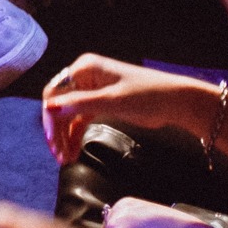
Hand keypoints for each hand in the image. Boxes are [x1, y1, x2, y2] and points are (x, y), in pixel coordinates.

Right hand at [40, 53, 211, 163]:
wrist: (177, 102)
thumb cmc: (147, 96)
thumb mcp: (112, 101)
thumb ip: (80, 104)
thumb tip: (49, 108)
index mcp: (85, 68)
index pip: (55, 92)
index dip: (51, 118)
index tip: (53, 142)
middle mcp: (85, 76)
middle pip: (60, 105)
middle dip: (58, 131)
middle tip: (59, 155)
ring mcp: (92, 89)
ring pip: (69, 115)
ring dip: (65, 136)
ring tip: (66, 158)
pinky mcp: (101, 103)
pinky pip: (80, 119)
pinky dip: (76, 135)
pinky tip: (74, 151)